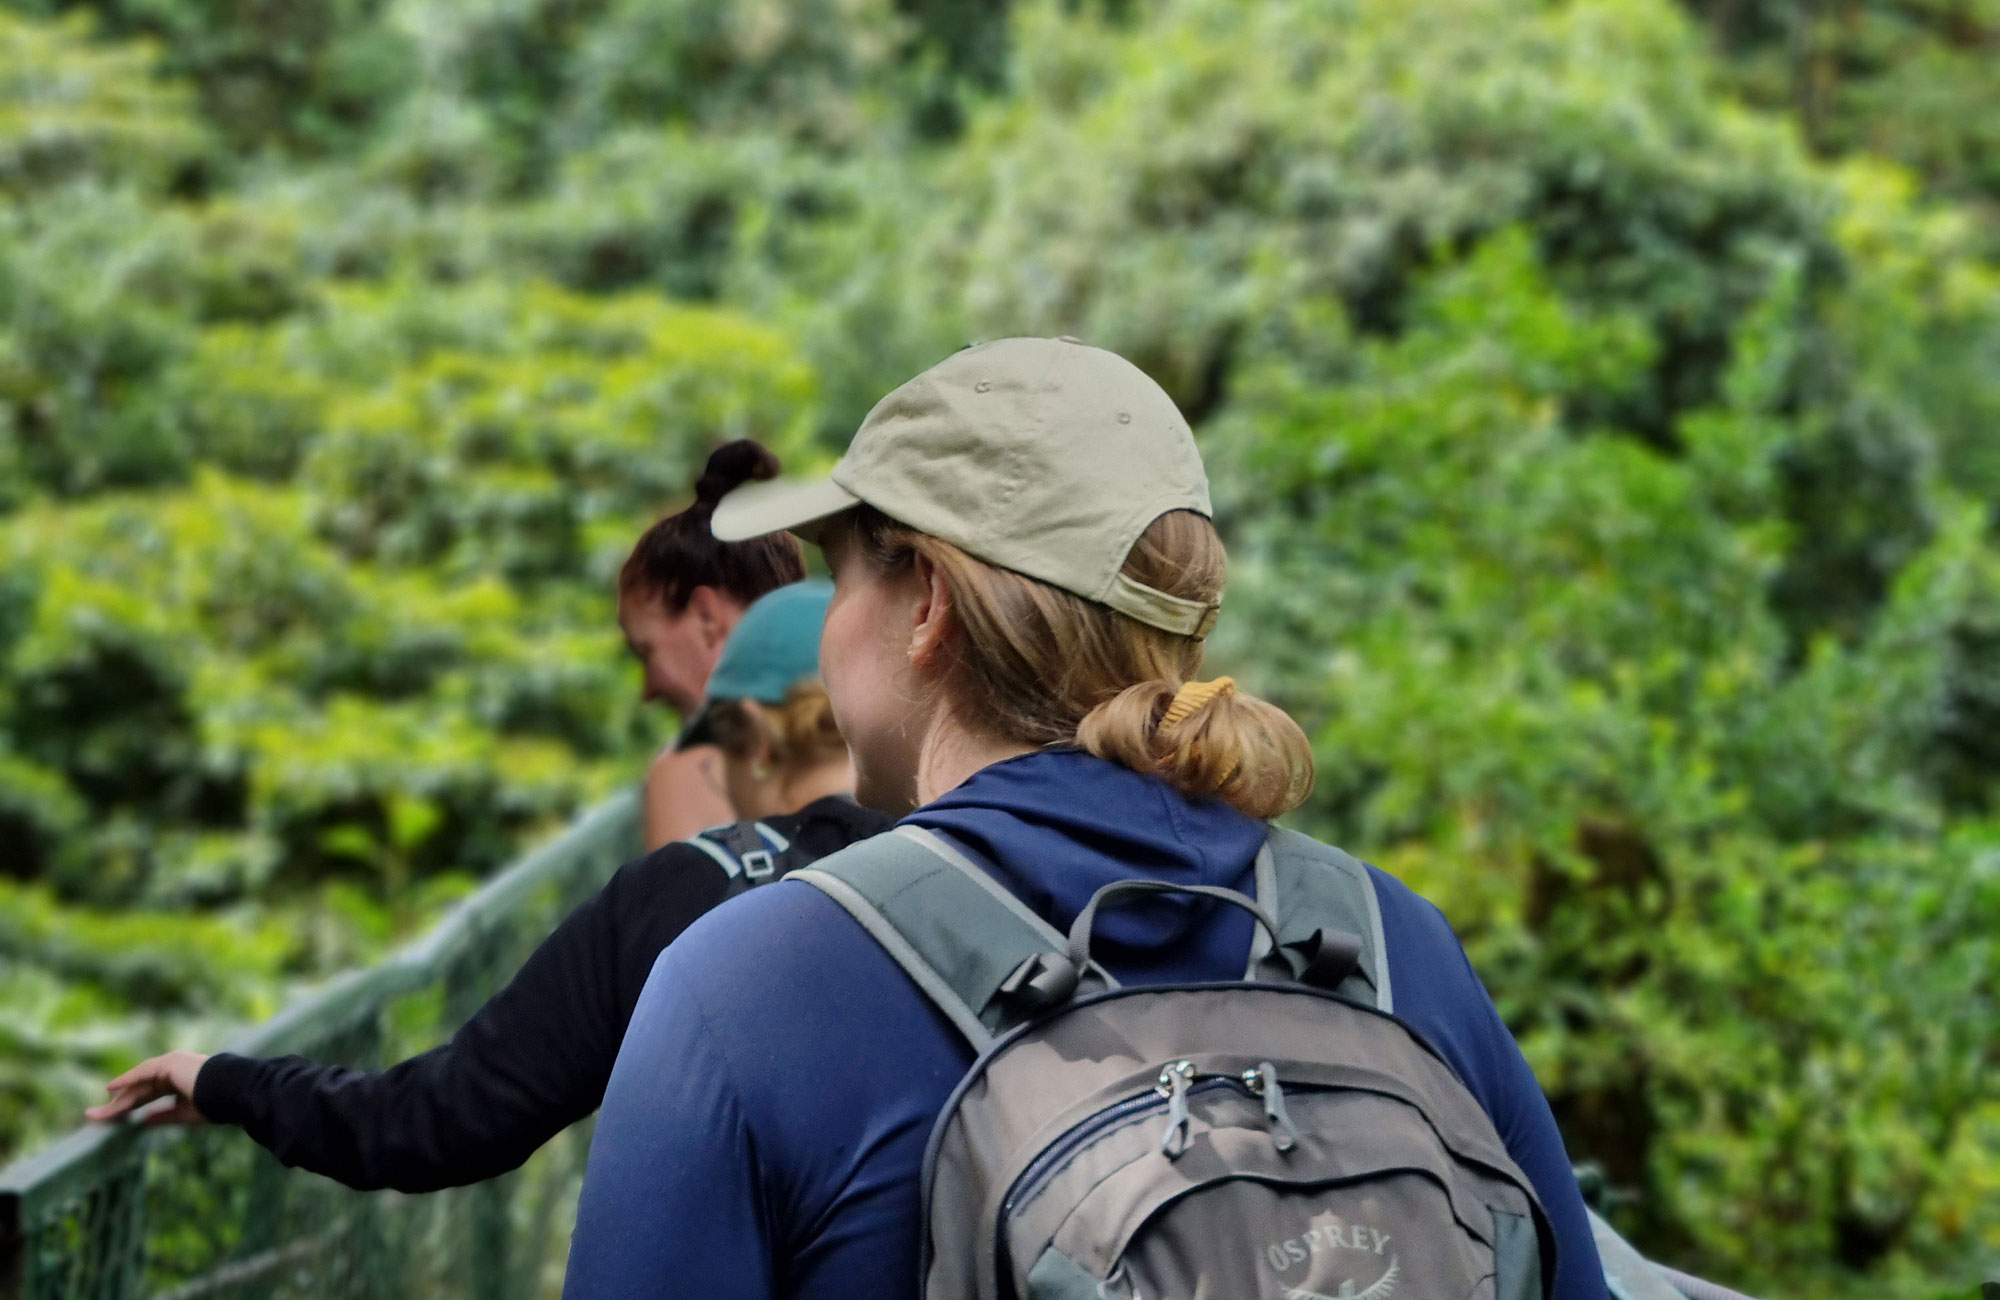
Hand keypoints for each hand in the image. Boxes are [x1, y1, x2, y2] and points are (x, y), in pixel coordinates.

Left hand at [87, 1051, 211, 1125]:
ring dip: (117, 1098)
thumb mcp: (184, 1114)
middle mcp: (173, 1070)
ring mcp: (171, 1064)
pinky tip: (110, 1088)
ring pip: (137, 1084)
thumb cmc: (214, 1104)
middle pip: (138, 1090)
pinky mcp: (169, 1063)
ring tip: (97, 1112)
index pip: (148, 1095)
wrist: (232, 1092)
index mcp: (179, 1082)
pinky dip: (126, 1080)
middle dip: (117, 1104)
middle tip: (94, 1117)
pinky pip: (143, 1073)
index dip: (129, 1107)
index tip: (112, 1118)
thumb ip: (163, 1116)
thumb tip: (143, 1123)